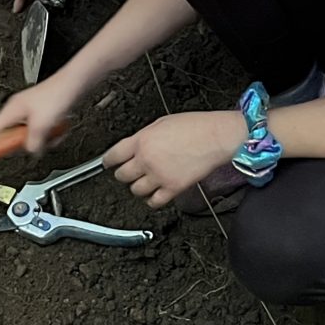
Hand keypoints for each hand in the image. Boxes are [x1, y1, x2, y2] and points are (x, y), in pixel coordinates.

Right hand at [0, 74, 79, 155]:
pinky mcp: (43, 111)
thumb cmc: (56, 96)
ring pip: (30, 134)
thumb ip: (32, 144)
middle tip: (35, 142)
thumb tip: (31, 152)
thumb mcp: (41, 126)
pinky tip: (59, 129)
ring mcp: (31, 110)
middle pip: (12, 135)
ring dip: (42, 138)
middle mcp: (18, 109)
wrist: (74, 83)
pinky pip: (42, 129)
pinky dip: (51, 132)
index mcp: (10, 110)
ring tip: (52, 134)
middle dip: (26, 142)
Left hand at [104, 111, 243, 208]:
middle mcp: (147, 159)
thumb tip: (134, 146)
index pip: (113, 156)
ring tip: (144, 181)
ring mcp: (159, 176)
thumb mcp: (161, 123)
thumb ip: (144, 137)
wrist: (216, 137)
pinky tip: (154, 194)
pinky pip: (154, 202)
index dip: (108, 161)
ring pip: (135, 190)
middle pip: (122, 176)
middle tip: (128, 172)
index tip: (108, 163)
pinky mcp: (173, 188)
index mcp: (141, 141)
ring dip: (138, 187)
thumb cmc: (194, 126)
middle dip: (123, 174)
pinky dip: (151, 200)